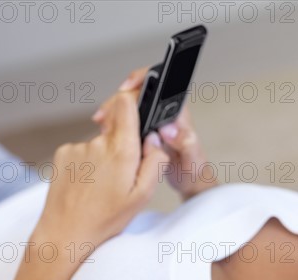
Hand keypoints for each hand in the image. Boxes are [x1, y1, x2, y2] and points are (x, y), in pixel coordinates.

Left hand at [36, 91, 169, 248]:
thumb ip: (155, 162)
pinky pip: (83, 151)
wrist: (65, 233)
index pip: (126, 105)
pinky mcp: (63, 153)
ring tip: (102, 186)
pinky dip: (89, 164)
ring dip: (105, 158)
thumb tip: (155, 139)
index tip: (140, 110)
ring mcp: (77, 147)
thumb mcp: (143, 196)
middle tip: (122, 176)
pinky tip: (88, 185)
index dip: (134, 102)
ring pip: (101, 143)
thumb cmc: (105, 218)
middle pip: (117, 129)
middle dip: (124, 146)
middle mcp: (98, 143)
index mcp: (122, 152)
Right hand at [94, 66, 217, 200]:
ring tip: (103, 124)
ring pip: (129, 106)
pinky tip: (106, 132)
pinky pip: (126, 120)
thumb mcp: (192, 157)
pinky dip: (113, 123)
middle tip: (106, 115)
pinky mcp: (145, 131)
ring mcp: (153, 122)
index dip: (142, 80)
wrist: (190, 182)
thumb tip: (169, 129)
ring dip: (113, 111)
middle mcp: (165, 113)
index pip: (160, 84)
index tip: (125, 89)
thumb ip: (185, 142)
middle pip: (138, 93)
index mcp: (178, 113)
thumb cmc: (194, 169)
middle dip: (119, 100)